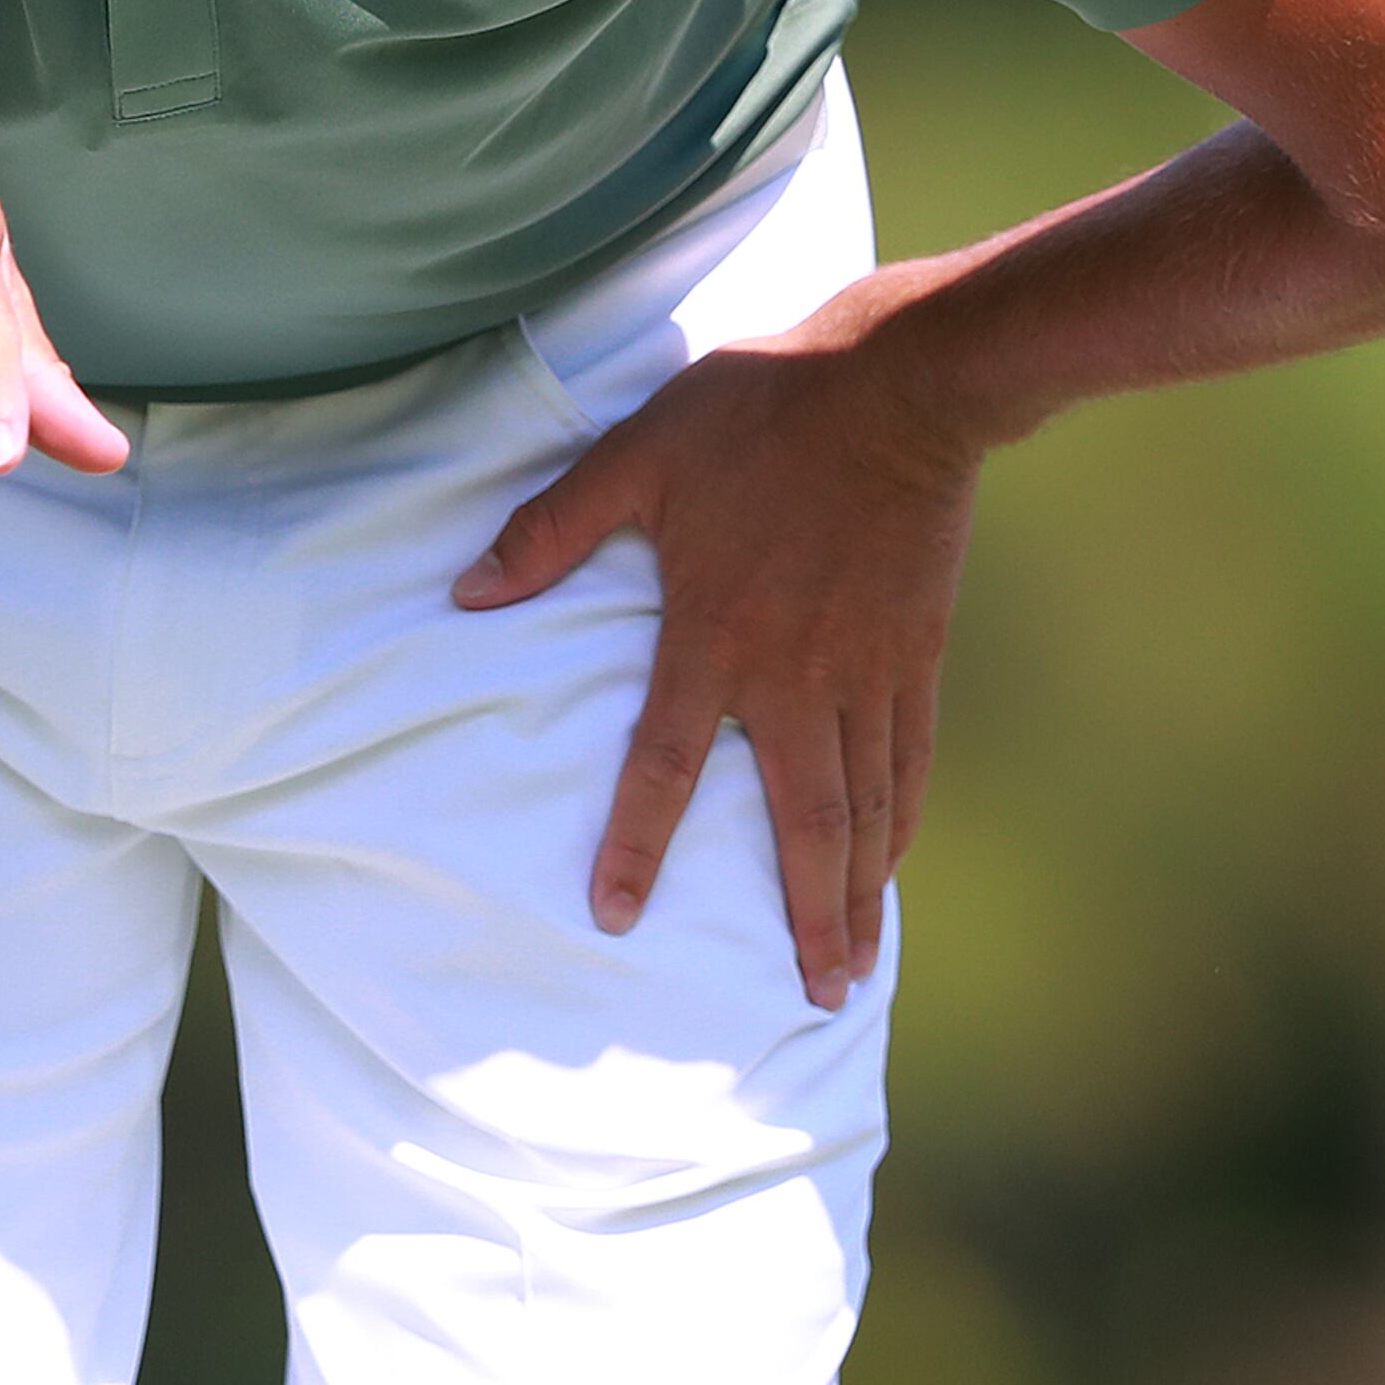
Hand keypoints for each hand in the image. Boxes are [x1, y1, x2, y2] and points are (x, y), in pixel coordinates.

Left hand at [453, 274, 981, 1009]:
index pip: (665, 765)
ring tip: (852, 964)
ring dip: (858, 893)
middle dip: (804, 919)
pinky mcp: (917, 651)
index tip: (619, 917)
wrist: (898, 384)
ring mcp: (865, 670)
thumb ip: (551, 529)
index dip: (637, 845)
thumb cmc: (757, 413)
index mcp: (715, 635)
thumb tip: (468, 592)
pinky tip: (894, 860)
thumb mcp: (636, 456)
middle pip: (803, 824)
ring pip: (867, 808)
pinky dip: (903, 820)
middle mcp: (796, 675)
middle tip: (812, 999)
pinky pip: (910, 758)